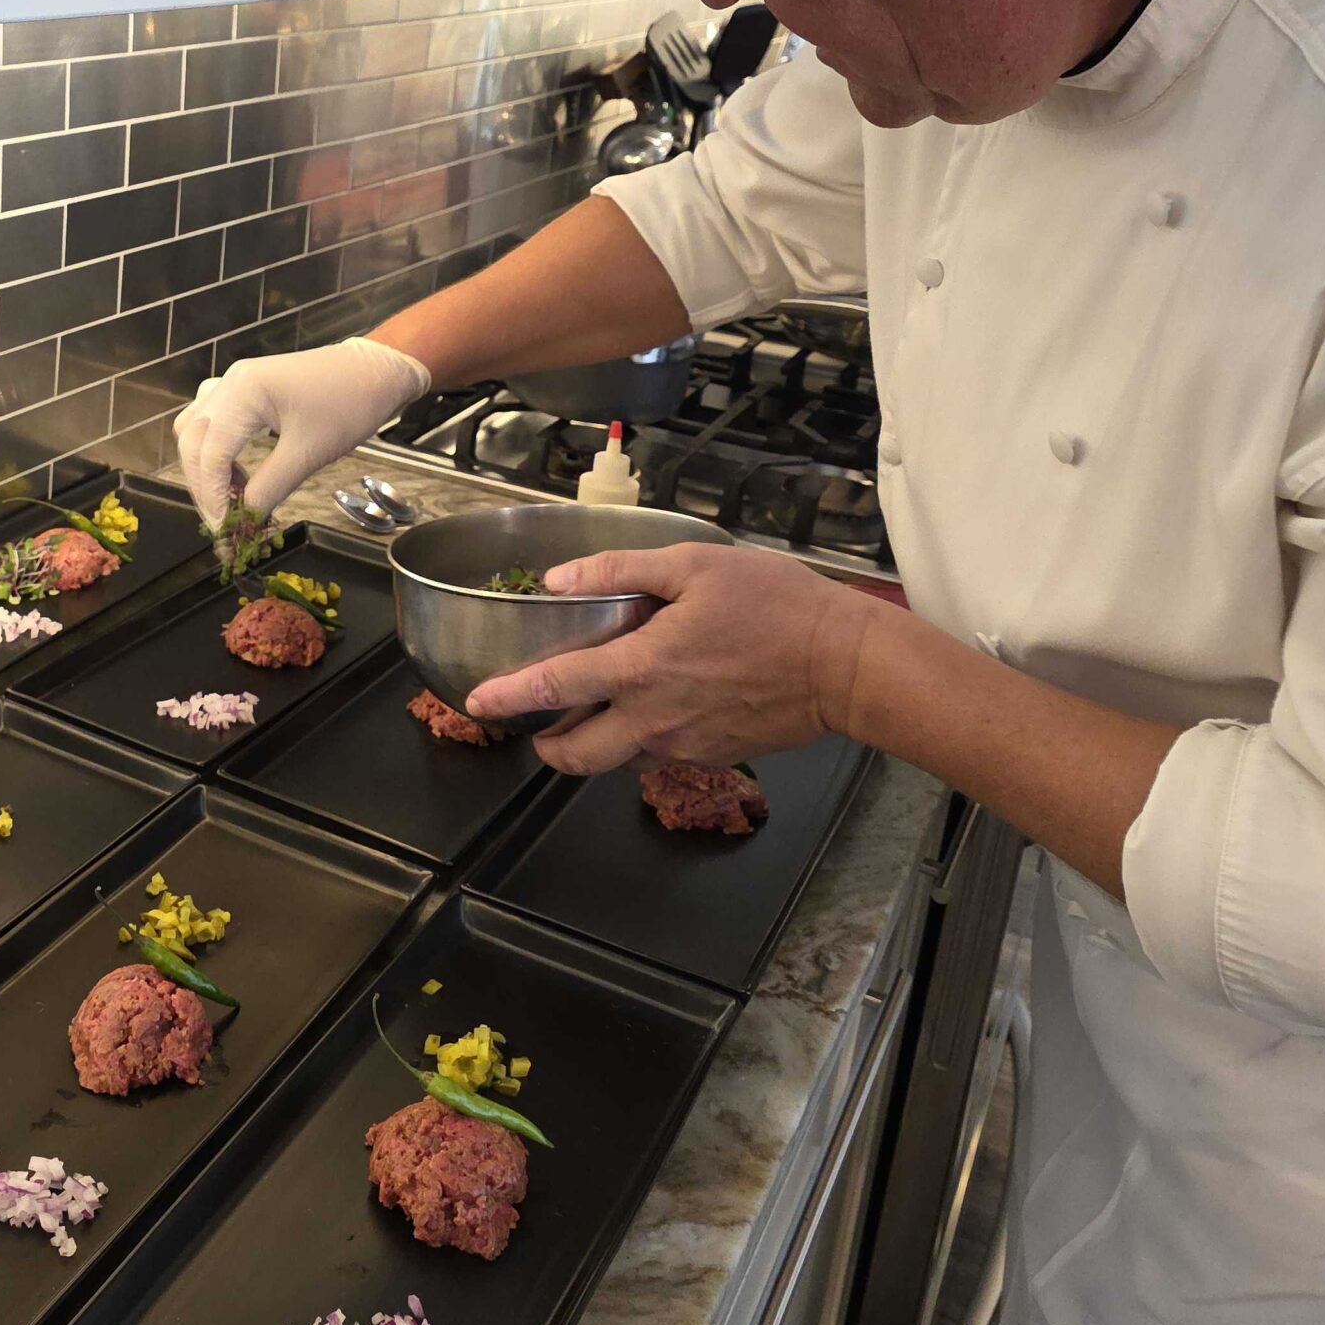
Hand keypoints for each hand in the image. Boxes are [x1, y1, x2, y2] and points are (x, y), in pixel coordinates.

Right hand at [173, 337, 431, 526]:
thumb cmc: (350, 404)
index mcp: (243, 391)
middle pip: (192, 440)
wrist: (377, 372)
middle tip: (225, 522)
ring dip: (206, 467)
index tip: (224, 530)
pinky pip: (212, 421)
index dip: (212, 496)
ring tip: (234, 498)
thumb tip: (243, 523)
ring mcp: (235, 382)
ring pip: (195, 429)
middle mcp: (230, 382)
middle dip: (204, 486)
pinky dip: (216, 451)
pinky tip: (238, 474)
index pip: (209, 452)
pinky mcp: (246, 390)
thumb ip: (269, 489)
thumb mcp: (308, 454)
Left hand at [465, 545, 876, 774]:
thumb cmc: (777, 606)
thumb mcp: (695, 565)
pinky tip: (658, 705)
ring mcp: (685, 744)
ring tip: (596, 710)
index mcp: (643, 668)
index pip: (555, 688)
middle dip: (547, 747)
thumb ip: (620, 571)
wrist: (847, 667)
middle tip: (537, 729)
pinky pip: (661, 754)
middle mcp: (655, 718)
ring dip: (596, 742)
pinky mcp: (715, 756)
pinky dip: (643, 738)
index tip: (477, 702)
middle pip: (577, 754)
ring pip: (619, 758)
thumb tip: (561, 579)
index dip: (508, 696)